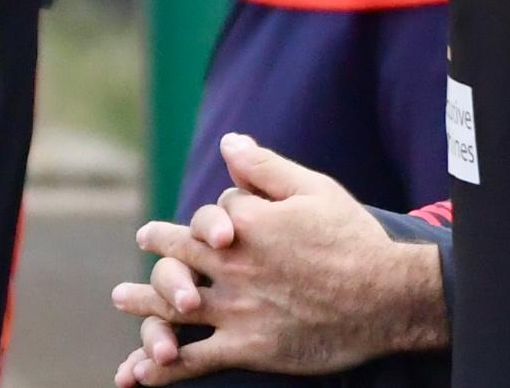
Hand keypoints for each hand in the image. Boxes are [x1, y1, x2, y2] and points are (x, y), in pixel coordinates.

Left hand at [109, 133, 447, 380]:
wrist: (388, 298)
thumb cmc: (354, 240)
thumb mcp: (313, 190)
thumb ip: (265, 168)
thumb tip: (229, 144)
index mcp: (244, 224)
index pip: (214, 214)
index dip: (221, 214)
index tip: (220, 218)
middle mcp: (231, 264)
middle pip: (180, 253)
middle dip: (160, 246)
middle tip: (146, 239)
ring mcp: (235, 307)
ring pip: (176, 304)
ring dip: (145, 303)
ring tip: (121, 298)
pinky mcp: (248, 346)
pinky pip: (195, 359)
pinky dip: (165, 368)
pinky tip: (140, 375)